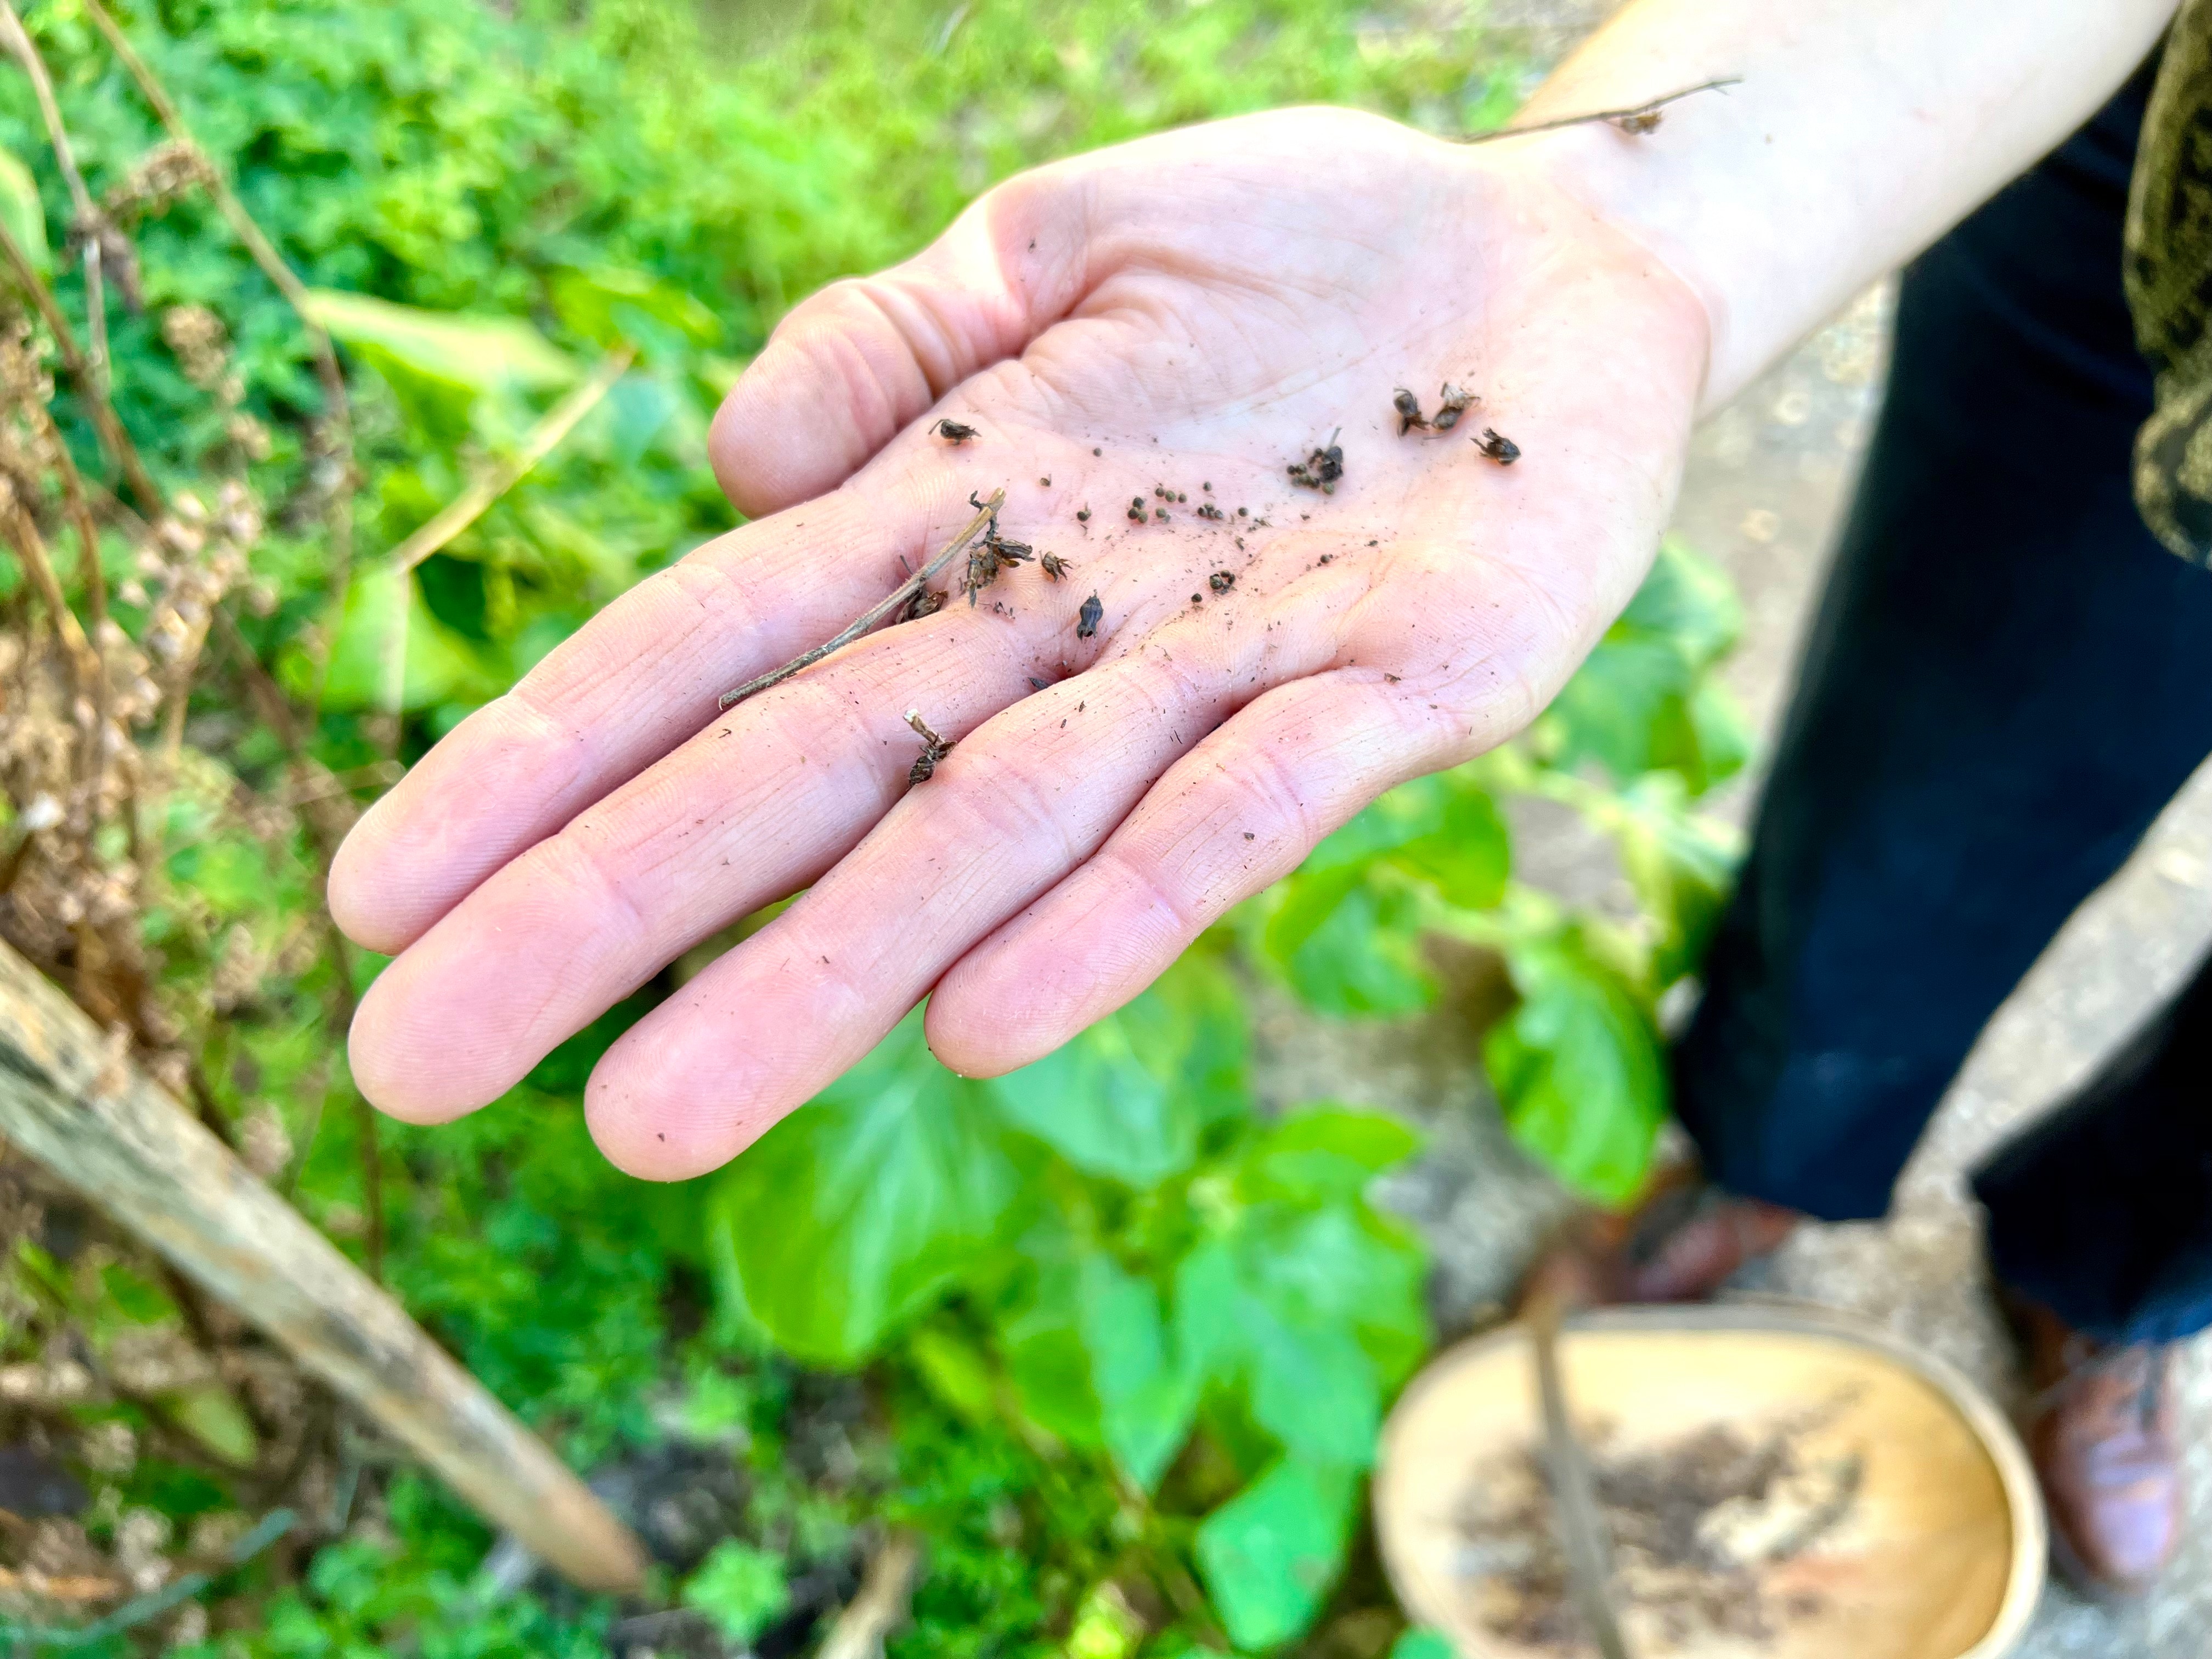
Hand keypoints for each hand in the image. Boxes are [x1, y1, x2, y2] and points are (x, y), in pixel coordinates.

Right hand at [329, 106, 1708, 1178]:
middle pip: (804, 784)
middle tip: (416, 1073)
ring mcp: (1220, 678)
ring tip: (657, 1122)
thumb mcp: (1064, 234)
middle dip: (613, 920)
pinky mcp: (1398, 695)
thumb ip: (894, 332)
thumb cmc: (1299, 253)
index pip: (711, 648)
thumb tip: (735, 462)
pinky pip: (1242, 821)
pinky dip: (1121, 920)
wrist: (1556, 263)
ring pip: (990, 846)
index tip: (375, 896)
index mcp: (958, 514)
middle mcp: (1056, 632)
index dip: (543, 763)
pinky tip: (984, 1030)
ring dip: (826, 979)